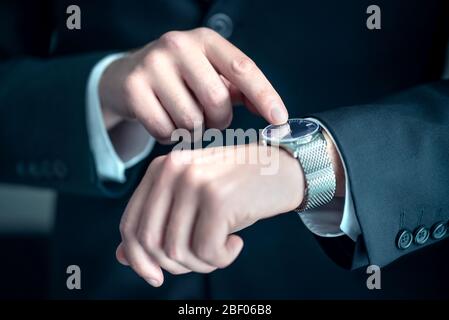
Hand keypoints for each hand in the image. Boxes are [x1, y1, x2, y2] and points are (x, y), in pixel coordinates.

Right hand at [99, 28, 287, 140]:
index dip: (264, 95)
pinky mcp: (133, 89)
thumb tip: (273, 112)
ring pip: (191, 120)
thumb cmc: (180, 78)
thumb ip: (239, 88)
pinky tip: (165, 122)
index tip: (280, 120)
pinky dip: (170, 136)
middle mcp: (178, 45)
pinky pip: (165, 130)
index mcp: (205, 40)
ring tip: (185, 118)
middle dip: (220, 120)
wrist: (126, 76)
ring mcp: (152, 65)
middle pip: (217, 100)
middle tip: (211, 119)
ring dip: (194, 130)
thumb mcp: (209, 74)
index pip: (243, 68)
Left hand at [116, 144, 303, 285]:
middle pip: (150, 242)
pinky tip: (236, 243)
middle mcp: (172, 170)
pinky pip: (206, 252)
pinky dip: (222, 259)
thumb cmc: (237, 189)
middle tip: (202, 260)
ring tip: (222, 249)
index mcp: (160, 169)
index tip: (155, 276)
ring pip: (177, 252)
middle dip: (173, 265)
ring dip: (201, 264)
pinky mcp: (218, 198)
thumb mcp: (193, 203)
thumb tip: (122, 257)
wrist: (283, 168)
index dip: (138, 258)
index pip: (131, 223)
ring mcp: (195, 182)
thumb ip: (158, 224)